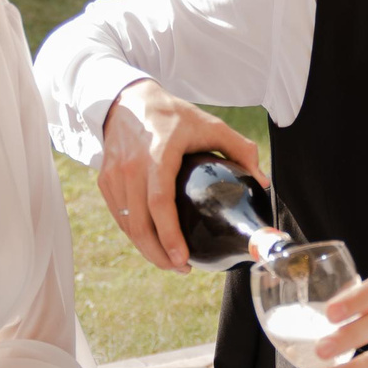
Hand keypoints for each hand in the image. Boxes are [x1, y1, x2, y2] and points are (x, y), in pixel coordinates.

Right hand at [98, 78, 263, 271]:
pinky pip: (119, 216)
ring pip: (127, 225)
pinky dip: (134, 235)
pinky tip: (151, 243)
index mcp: (158, 155)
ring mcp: (114, 175)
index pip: (159, 203)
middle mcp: (131, 168)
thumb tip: (262, 180)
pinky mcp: (105, 180)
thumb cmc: (172, 114)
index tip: (183, 259)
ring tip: (169, 261)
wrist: (126, 98)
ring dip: (146, 249)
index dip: (169, 236)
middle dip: (159, 255)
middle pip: (140, 224)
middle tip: (181, 268)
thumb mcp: (209, 123)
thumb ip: (240, 148)